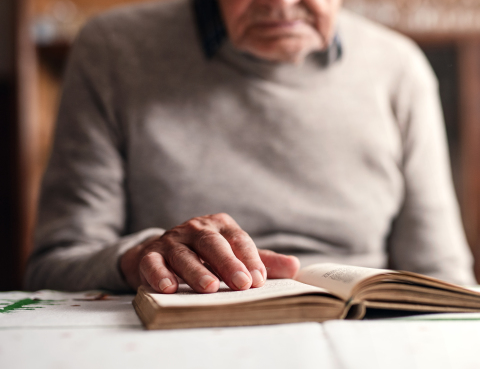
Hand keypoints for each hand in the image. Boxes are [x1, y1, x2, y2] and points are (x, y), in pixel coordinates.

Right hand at [119, 213, 299, 293]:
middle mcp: (196, 229)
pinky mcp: (150, 255)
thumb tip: (295, 267)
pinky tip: (169, 288)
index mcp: (220, 225)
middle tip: (241, 284)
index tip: (259, 280)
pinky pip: (153, 263)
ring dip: (196, 271)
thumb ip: (263, 261)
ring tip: (208, 288)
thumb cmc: (207, 255)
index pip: (238, 239)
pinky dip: (160, 274)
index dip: (249, 258)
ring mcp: (172, 240)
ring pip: (183, 254)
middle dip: (227, 263)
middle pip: (212, 244)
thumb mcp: (235, 255)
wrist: (163, 253)